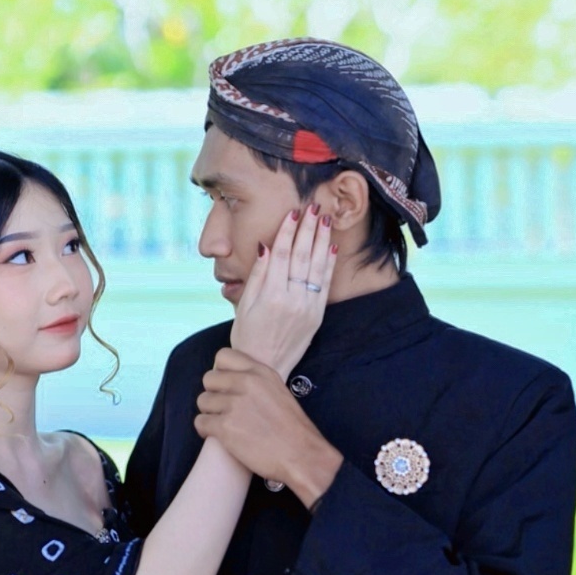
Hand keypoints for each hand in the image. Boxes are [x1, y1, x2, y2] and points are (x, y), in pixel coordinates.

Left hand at [194, 349, 343, 508]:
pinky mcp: (225, 427)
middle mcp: (246, 383)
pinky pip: (200, 422)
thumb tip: (233, 380)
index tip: (227, 386)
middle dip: (213, 394)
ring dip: (209, 413)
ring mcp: (234, 404)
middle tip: (223, 408)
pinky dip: (205, 430)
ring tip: (222, 424)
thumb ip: (256, 382)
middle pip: (209, 379)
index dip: (221, 372)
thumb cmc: (293, 428)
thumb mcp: (279, 391)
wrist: (301, 455)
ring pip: (202, 401)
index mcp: (260, 372)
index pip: (223, 356)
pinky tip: (218, 435)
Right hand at [230, 207, 336, 381]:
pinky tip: (331, 246)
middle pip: (302, 255)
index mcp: (270, 295)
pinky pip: (325, 284)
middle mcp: (292, 299)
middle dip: (308, 229)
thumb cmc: (247, 336)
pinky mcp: (317, 316)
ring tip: (325, 219)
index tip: (293, 212)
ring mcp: (308, 308)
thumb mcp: (244, 305)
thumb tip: (265, 246)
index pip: (281, 254)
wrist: (265, 368)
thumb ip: (257, 275)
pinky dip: (329, 264)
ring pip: (317, 266)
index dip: (288, 231)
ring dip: (322, 240)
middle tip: (313, 207)